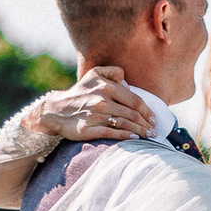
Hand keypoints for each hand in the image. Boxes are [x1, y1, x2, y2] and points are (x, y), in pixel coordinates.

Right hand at [35, 67, 152, 140]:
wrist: (56, 110)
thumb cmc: (80, 92)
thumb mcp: (94, 74)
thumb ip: (112, 71)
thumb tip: (127, 80)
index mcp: (106, 86)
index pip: (134, 100)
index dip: (148, 111)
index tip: (155, 119)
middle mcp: (101, 100)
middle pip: (132, 114)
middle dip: (147, 124)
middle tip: (155, 131)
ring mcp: (94, 115)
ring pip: (124, 124)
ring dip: (140, 131)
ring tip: (149, 136)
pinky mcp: (87, 129)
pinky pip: (111, 133)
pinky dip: (125, 136)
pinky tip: (134, 138)